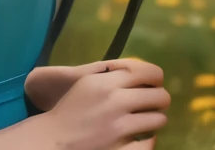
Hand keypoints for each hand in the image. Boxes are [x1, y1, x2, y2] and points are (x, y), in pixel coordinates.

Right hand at [31, 59, 169, 148]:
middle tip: (151, 105)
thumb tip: (147, 72)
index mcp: (105, 82)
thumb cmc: (72, 109)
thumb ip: (115, 74)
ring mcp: (118, 128)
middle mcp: (114, 102)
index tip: (154, 84)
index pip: (149, 73)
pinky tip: (140, 138)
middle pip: (160, 96)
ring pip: (159, 120)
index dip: (157, 78)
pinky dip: (148, 141)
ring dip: (154, 120)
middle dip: (159, 100)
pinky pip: (150, 143)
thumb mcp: (88, 82)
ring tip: (144, 121)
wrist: (54, 140)